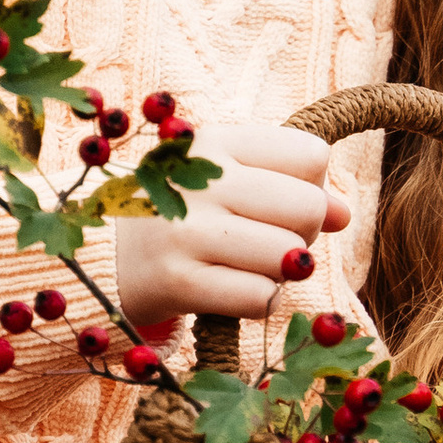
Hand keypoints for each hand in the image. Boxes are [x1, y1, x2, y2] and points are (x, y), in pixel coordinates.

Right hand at [107, 117, 352, 330]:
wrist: (98, 255)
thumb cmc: (179, 211)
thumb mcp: (224, 178)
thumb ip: (290, 185)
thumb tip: (344, 213)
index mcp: (214, 142)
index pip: (312, 155)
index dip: (311, 187)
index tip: (277, 203)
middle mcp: (199, 180)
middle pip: (308, 207)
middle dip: (301, 234)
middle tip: (265, 242)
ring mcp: (186, 231)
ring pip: (288, 256)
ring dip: (280, 271)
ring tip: (245, 266)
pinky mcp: (177, 281)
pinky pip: (261, 298)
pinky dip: (258, 300)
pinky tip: (230, 290)